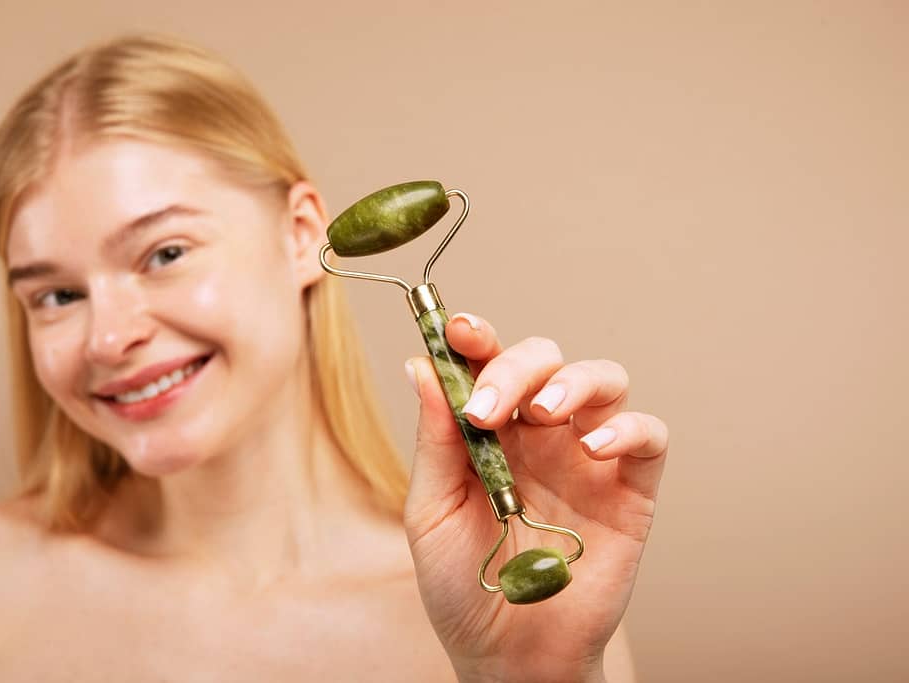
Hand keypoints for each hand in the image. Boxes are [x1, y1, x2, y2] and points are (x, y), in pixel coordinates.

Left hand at [403, 313, 668, 682]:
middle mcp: (540, 433)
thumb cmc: (464, 582)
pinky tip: (594, 448)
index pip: (487, 362)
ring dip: (574, 380)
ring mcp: (587, 456)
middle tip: (485, 408)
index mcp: (490, 430)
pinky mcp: (630, 489)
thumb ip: (436, 440)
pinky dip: (628, 428)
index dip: (476, 337)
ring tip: (544, 414)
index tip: (457, 329)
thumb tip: (420, 364)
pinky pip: (648, 436)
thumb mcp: (432, 511)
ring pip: (603, 378)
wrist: (508, 652)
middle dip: (514, 366)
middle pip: (544, 359)